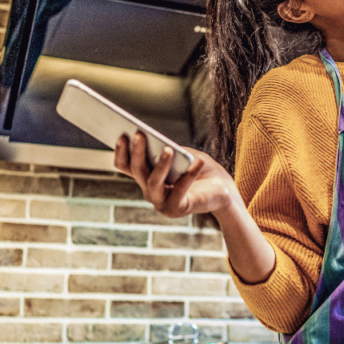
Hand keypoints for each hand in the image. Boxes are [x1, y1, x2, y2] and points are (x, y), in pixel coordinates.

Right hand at [113, 133, 235, 217]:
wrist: (222, 190)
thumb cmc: (201, 167)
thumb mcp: (184, 154)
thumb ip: (170, 150)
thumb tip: (160, 146)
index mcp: (146, 176)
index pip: (125, 165)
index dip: (121, 151)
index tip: (122, 135)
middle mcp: (149, 191)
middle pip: (137, 170)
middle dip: (137, 151)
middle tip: (139, 134)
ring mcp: (161, 202)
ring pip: (153, 182)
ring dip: (160, 165)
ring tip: (168, 149)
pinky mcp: (177, 209)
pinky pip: (180, 190)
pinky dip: (190, 175)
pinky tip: (198, 162)